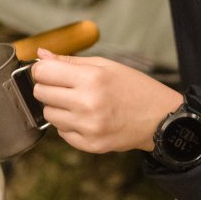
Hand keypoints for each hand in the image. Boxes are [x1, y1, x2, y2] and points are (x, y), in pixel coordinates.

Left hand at [31, 48, 183, 153]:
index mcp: (92, 79)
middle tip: (65, 86)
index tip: (47, 71)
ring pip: (48, 115)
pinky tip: (85, 118)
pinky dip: (68, 125)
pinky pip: (61, 133)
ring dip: (57, 107)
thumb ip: (70, 61)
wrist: (159, 118)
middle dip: (48, 87)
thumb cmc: (134, 88)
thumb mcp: (106, 65)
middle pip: (41, 93)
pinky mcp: (90, 145)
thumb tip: (41, 54)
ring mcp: (88, 127)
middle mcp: (87, 104)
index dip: (41, 69)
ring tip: (78, 103)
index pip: (43, 72)